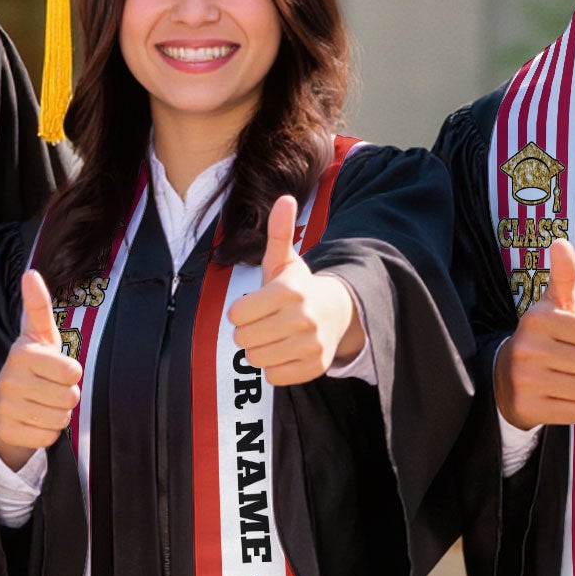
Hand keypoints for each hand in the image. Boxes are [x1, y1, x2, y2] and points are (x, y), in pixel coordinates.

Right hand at [0, 270, 81, 470]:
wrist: (3, 404)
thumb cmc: (32, 365)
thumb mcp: (38, 335)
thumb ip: (38, 306)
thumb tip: (31, 273)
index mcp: (22, 353)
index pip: (72, 371)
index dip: (72, 373)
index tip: (58, 368)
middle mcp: (10, 379)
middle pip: (69, 397)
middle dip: (67, 396)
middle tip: (51, 389)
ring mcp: (6, 407)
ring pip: (60, 419)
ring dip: (59, 414)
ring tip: (43, 404)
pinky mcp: (7, 431)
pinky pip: (48, 438)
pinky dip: (47, 432)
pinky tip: (34, 421)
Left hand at [227, 194, 361, 384]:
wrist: (337, 313)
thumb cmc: (299, 287)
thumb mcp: (285, 260)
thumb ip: (279, 232)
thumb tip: (285, 198)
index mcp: (290, 291)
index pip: (237, 315)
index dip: (240, 312)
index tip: (254, 307)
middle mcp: (303, 319)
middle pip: (243, 340)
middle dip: (248, 332)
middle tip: (264, 323)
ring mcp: (311, 345)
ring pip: (256, 360)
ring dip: (259, 350)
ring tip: (274, 336)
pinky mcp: (315, 367)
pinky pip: (273, 377)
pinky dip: (274, 367)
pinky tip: (285, 351)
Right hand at [493, 237, 574, 426]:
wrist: (503, 378)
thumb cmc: (542, 338)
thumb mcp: (552, 306)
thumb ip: (564, 276)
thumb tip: (561, 242)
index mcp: (537, 319)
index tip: (572, 339)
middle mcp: (527, 348)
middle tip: (567, 362)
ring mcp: (525, 380)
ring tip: (562, 379)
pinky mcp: (527, 408)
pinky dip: (572, 407)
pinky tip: (555, 397)